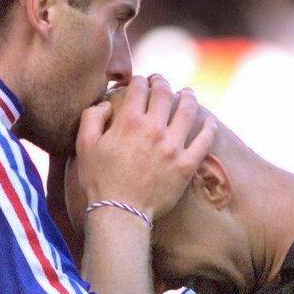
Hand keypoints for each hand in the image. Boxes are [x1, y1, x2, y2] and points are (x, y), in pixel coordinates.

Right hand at [75, 76, 215, 220]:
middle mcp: (153, 129)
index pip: (139, 87)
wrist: (120, 213)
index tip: (140, 82)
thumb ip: (92, 117)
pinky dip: (209, 127)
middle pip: (164, 93)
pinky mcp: (186, 164)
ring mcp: (173, 146)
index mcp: (129, 121)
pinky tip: (210, 121)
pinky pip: (204, 140)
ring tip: (188, 94)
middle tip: (161, 82)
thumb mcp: (84, 145)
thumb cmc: (99, 181)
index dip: (139, 80)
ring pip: (188, 110)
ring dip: (189, 97)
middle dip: (162, 82)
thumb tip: (107, 103)